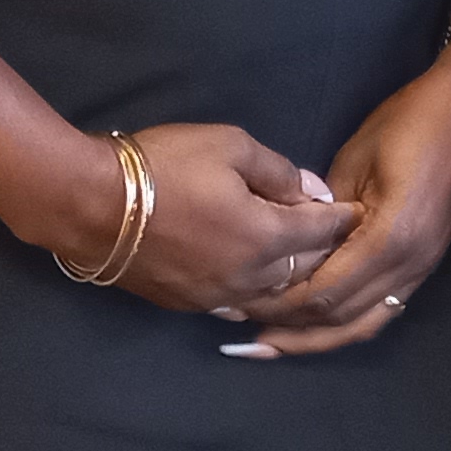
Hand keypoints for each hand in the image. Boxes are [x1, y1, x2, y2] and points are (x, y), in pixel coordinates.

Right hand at [89, 125, 355, 318]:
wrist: (91, 203)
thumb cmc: (164, 165)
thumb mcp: (229, 145)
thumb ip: (278, 171)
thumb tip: (312, 190)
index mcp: (266, 237)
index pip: (322, 232)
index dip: (342, 218)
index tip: (359, 210)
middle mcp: (249, 278)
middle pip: (304, 269)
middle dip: (323, 249)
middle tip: (334, 233)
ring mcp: (216, 298)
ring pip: (272, 294)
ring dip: (290, 276)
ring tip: (300, 256)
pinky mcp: (188, 305)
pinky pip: (237, 304)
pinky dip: (255, 291)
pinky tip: (258, 280)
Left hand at [229, 53, 450, 359]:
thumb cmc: (411, 122)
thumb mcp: (356, 158)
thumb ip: (324, 211)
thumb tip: (294, 245)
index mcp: (389, 238)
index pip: (325, 292)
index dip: (281, 306)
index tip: (242, 305)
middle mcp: (408, 266)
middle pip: (342, 318)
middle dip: (293, 329)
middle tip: (246, 335)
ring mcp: (421, 269)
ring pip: (364, 324)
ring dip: (319, 337)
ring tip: (275, 343)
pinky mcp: (424, 265)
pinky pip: (381, 309)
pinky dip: (346, 322)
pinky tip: (317, 325)